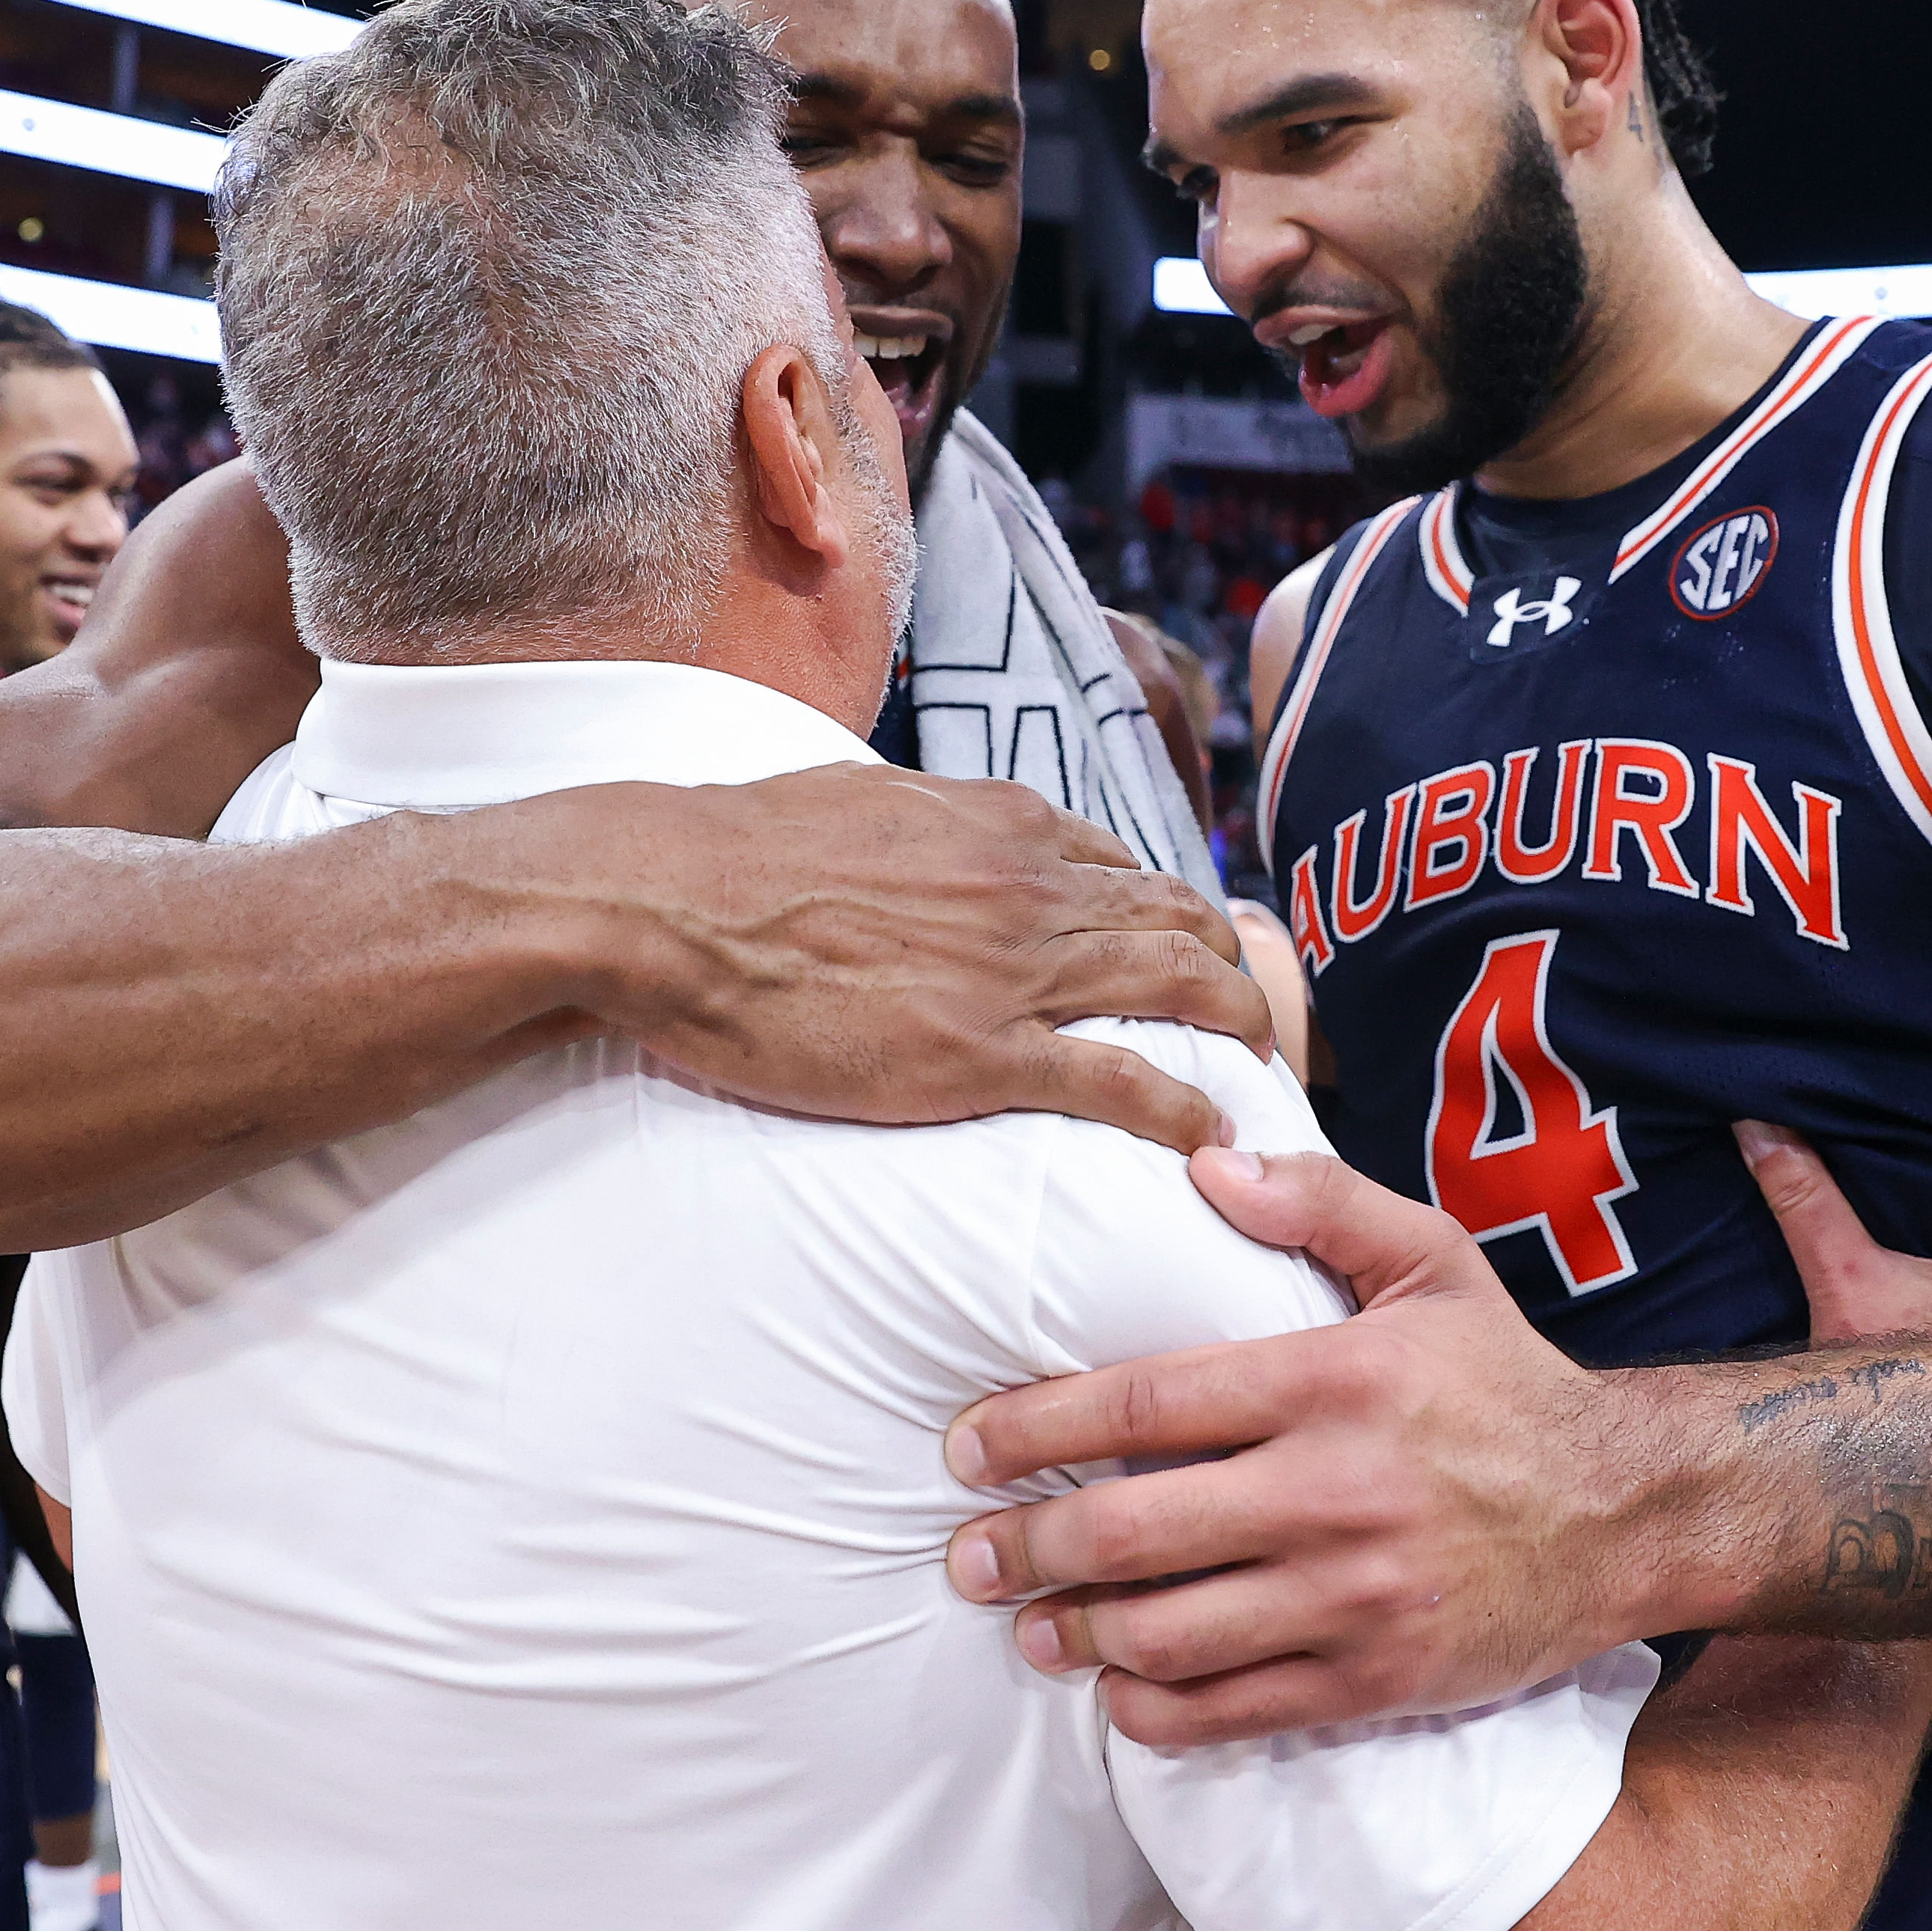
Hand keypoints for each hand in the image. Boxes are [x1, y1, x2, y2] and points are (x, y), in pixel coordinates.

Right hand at [602, 765, 1269, 1152]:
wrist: (669, 900)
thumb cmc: (736, 852)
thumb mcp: (853, 801)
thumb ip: (917, 824)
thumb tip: (924, 835)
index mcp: (997, 822)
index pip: (1121, 859)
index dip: (1170, 899)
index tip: (1189, 933)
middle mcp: (1029, 885)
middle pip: (1176, 916)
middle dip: (1229, 959)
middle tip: (1250, 1003)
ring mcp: (1013, 971)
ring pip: (1175, 987)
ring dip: (1236, 1022)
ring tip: (1262, 1057)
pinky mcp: (982, 1055)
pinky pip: (1120, 1082)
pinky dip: (1183, 1105)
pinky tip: (1213, 1129)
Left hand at [942, 1147, 1637, 1746]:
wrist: (1627, 1512)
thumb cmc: (1507, 1382)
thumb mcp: (1433, 1263)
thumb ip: (1321, 1201)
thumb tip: (1207, 1163)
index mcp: (1333, 1383)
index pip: (1145, 1406)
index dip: (1037, 1428)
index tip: (967, 1445)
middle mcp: (1335, 1493)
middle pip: (1136, 1531)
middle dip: (1029, 1548)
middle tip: (968, 1555)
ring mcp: (1354, 1598)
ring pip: (1171, 1634)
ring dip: (1077, 1636)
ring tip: (1028, 1626)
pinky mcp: (1374, 1679)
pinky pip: (1234, 1711)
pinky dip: (1155, 1711)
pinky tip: (1117, 1690)